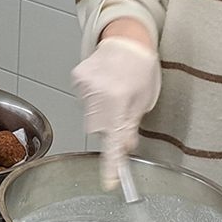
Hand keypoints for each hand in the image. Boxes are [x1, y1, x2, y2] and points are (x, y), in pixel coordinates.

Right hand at [70, 35, 160, 190]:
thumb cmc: (141, 67)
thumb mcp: (144, 99)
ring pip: (90, 115)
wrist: (127, 39)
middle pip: (98, 128)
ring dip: (101, 112)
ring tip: (114, 93)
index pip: (113, 138)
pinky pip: (84, 101)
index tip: (110, 182)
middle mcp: (97, 91)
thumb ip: (131, 125)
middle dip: (109, 127)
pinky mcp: (77, 78)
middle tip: (122, 113)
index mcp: (118, 98)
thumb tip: (124, 147)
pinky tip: (104, 86)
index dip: (111, 163)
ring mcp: (84, 84)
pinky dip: (94, 100)